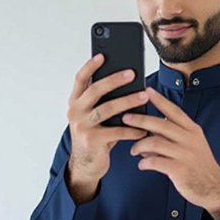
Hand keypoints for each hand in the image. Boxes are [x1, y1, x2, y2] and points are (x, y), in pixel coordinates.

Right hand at [65, 54, 148, 203]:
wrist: (86, 164)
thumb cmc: (96, 135)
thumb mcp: (95, 116)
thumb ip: (103, 101)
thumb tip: (129, 82)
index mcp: (75, 102)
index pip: (80, 79)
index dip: (90, 66)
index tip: (102, 55)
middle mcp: (75, 111)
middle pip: (95, 90)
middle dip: (115, 80)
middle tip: (132, 73)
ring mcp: (82, 126)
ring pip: (108, 109)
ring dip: (128, 102)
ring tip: (143, 96)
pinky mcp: (92, 140)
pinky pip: (117, 132)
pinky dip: (132, 130)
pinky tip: (144, 128)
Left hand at [124, 88, 219, 219]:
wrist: (214, 187)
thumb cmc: (198, 164)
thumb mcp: (190, 145)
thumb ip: (170, 138)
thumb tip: (147, 136)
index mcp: (192, 130)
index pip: (174, 110)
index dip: (160, 100)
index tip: (146, 90)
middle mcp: (189, 139)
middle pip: (161, 124)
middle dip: (141, 119)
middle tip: (126, 117)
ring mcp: (185, 154)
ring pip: (155, 142)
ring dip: (139, 145)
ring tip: (133, 150)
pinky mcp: (180, 170)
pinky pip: (155, 162)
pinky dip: (144, 162)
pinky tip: (142, 164)